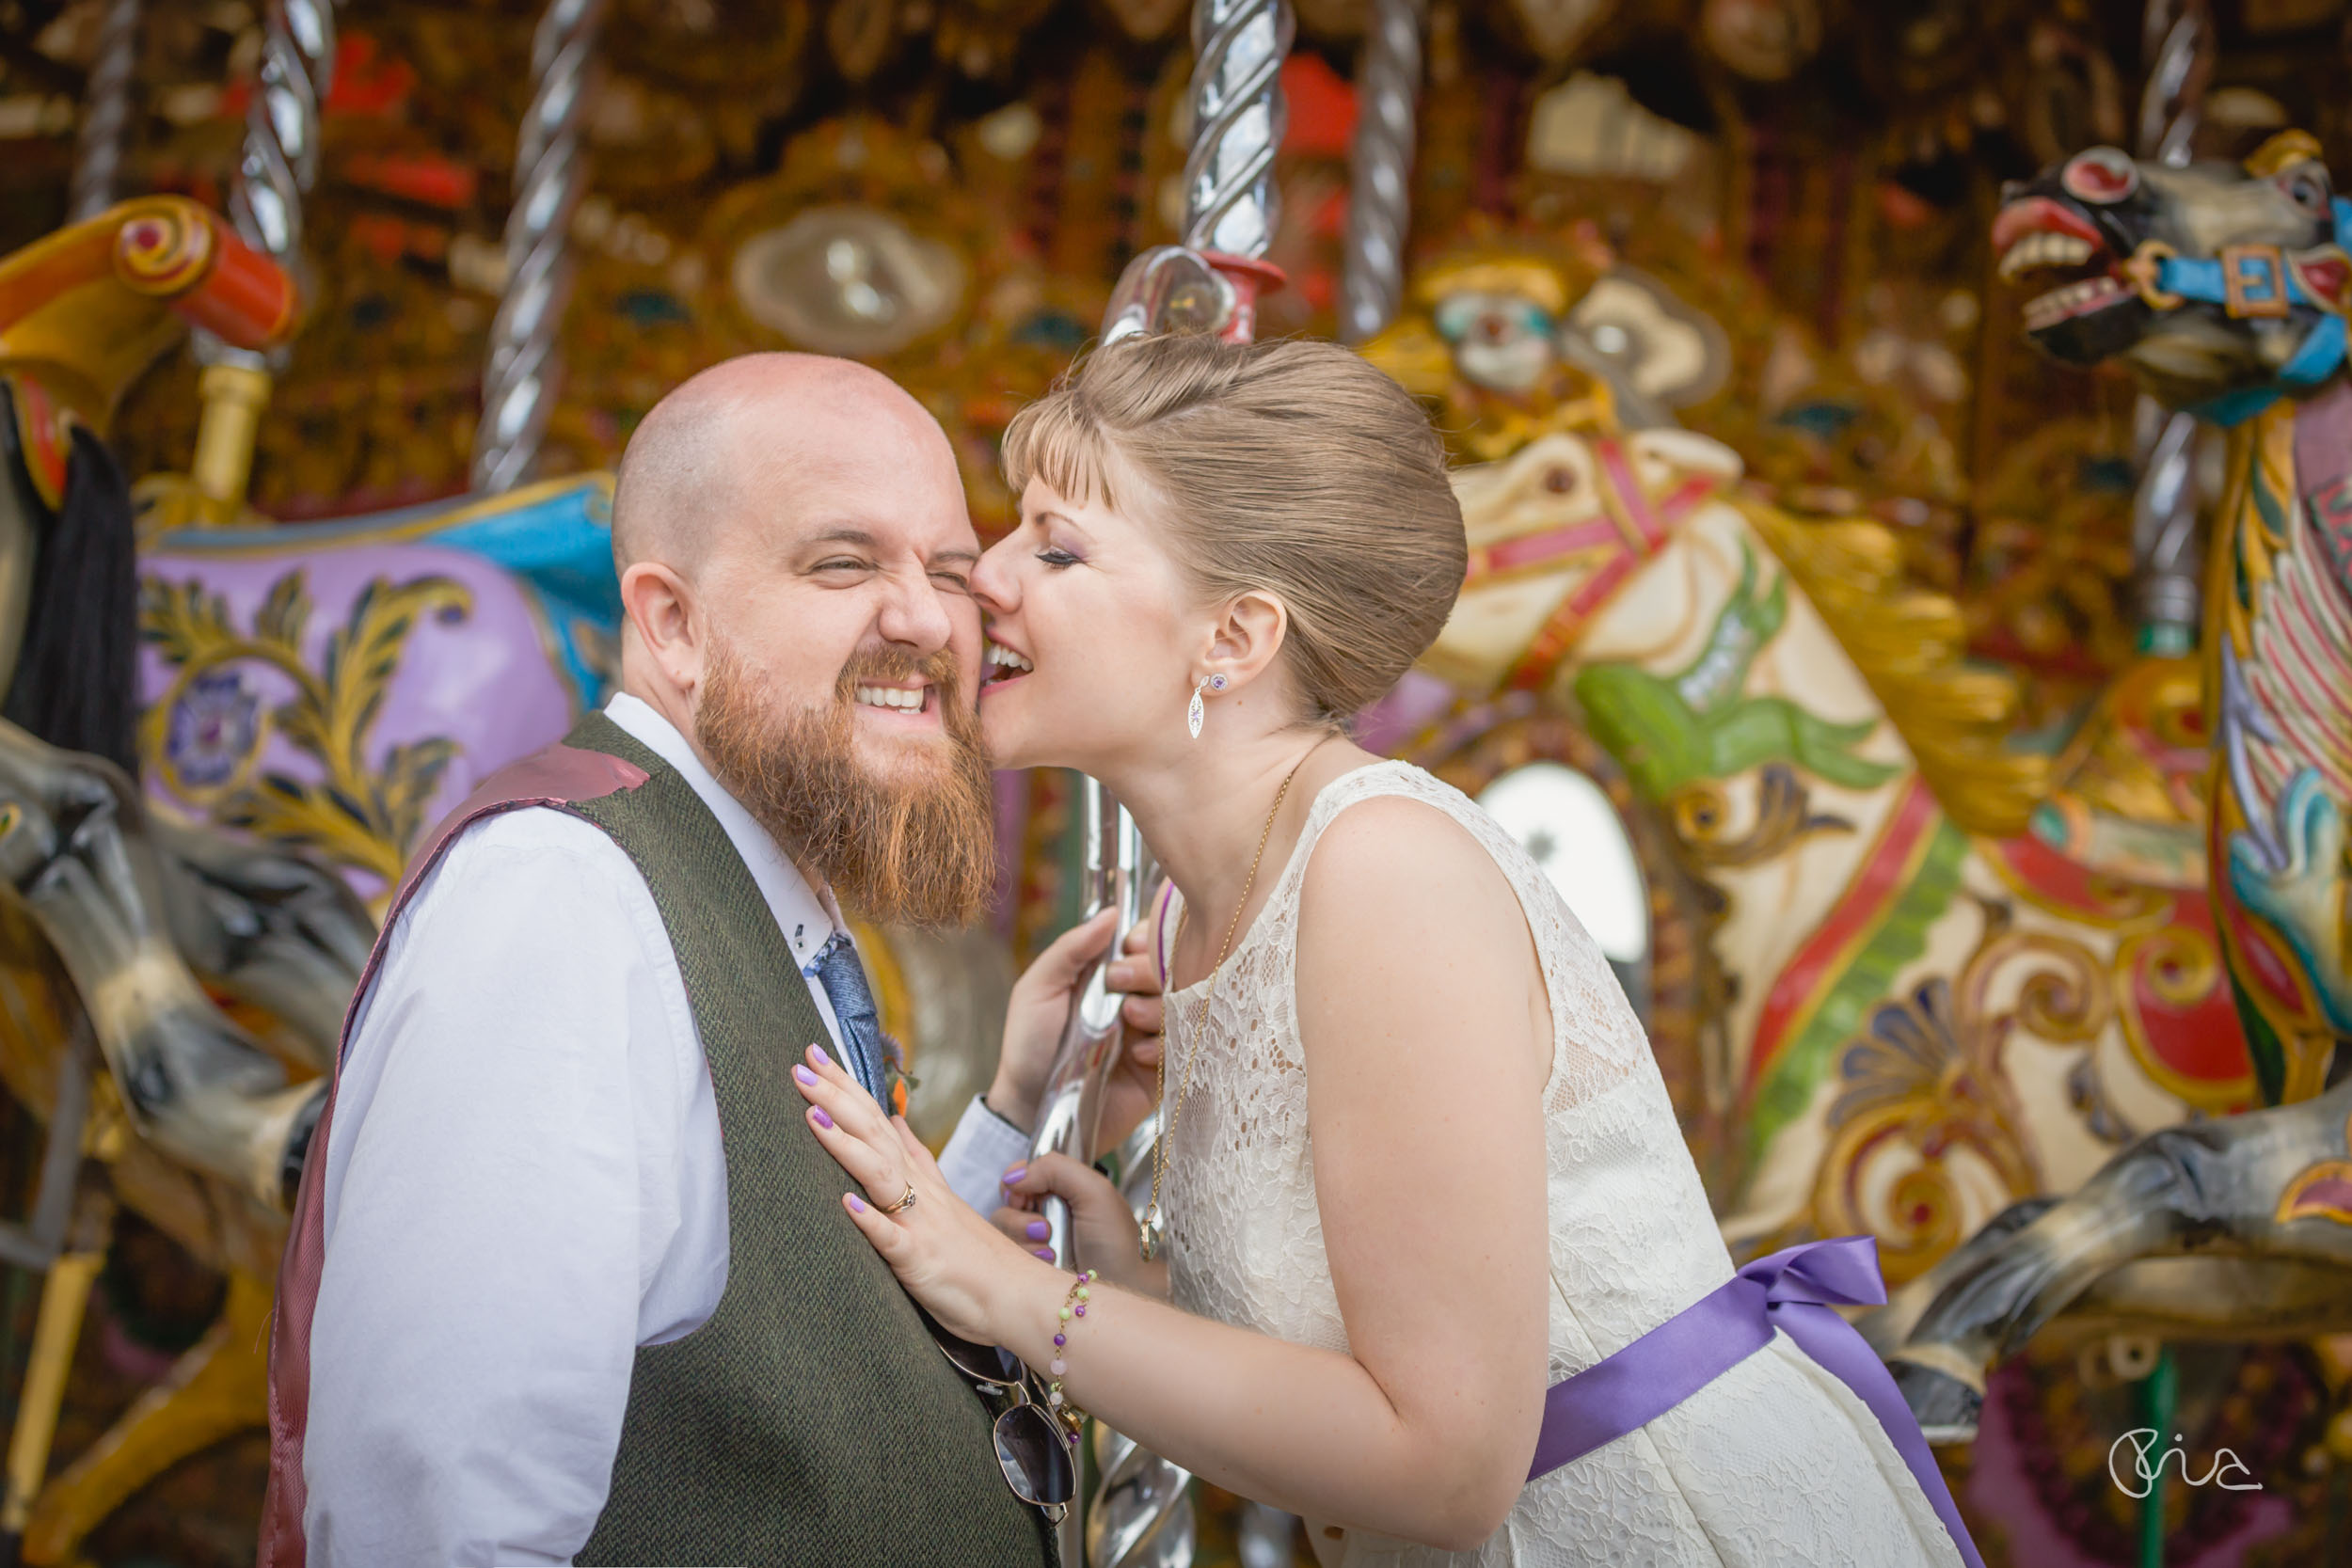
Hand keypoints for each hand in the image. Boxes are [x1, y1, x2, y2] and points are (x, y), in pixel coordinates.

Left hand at [792, 1041, 1049, 1344]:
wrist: (1019, 1297)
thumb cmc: (976, 1258)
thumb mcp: (944, 1200)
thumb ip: (918, 1161)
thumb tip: (896, 1120)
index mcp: (920, 1180)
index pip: (879, 1121)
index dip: (848, 1088)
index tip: (817, 1055)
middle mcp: (919, 1193)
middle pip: (875, 1134)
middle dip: (837, 1097)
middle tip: (803, 1064)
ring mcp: (919, 1224)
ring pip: (880, 1175)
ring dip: (846, 1144)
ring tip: (813, 1115)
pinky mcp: (919, 1261)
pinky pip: (893, 1239)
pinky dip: (870, 1220)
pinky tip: (845, 1203)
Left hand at [988, 906, 1166, 1157]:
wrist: (1031, 1109)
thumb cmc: (1029, 1047)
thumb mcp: (1039, 989)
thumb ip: (1071, 949)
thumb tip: (1110, 912)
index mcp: (1109, 975)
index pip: (1149, 941)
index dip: (1148, 937)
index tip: (1131, 945)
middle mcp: (1136, 999)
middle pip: (1173, 968)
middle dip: (1150, 970)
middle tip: (1119, 985)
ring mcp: (1151, 1034)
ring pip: (1182, 1006)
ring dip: (1156, 1008)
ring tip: (1127, 1022)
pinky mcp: (1161, 1070)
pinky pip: (1181, 1048)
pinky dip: (1160, 1046)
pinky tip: (1134, 1056)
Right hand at [989, 1152, 1150, 1291]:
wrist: (1125, 1289)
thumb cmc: (1117, 1241)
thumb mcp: (1094, 1191)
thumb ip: (1054, 1168)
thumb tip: (1013, 1176)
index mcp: (1062, 1189)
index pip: (1021, 1175)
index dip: (1016, 1184)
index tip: (1024, 1197)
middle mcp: (1046, 1212)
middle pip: (1007, 1203)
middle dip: (1020, 1215)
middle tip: (1045, 1229)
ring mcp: (1035, 1242)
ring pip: (1003, 1230)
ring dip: (1023, 1237)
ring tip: (1050, 1249)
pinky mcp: (1029, 1268)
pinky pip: (1007, 1256)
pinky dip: (1025, 1257)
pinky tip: (1048, 1262)